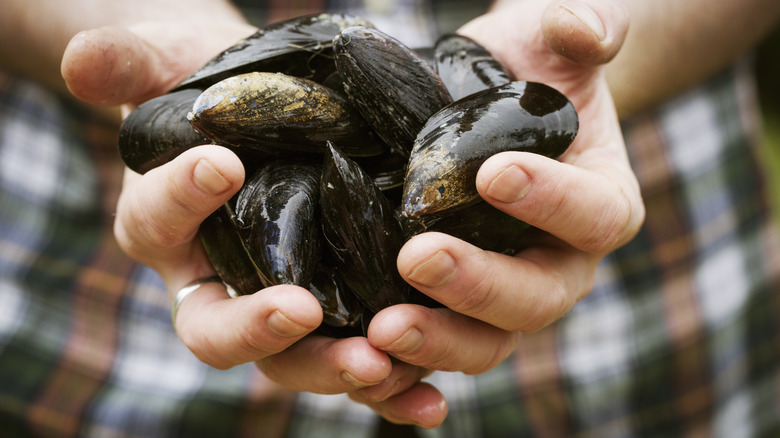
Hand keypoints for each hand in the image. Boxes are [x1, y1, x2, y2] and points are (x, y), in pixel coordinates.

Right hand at [62, 20, 442, 427]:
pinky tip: (429, 400)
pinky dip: (391, 388)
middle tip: (303, 311)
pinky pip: (359, 361)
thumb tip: (87, 61)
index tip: (221, 164)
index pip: (158, 222)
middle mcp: (219, 284)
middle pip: (224, 332)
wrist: (275, 119)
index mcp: (167, 229)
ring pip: (297, 360)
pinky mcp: (343, 315)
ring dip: (337, 369)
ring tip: (381, 365)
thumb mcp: (171, 67)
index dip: (181, 197)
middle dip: (262, 329)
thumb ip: (132, 67)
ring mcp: (282, 306)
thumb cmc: (217, 92)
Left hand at [357, 0, 641, 426]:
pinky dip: (400, 366)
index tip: (494, 172)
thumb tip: (582, 28)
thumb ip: (578, 30)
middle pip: (535, 300)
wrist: (481, 115)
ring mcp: (503, 299)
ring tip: (379, 328)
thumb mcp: (548, 43)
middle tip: (418, 257)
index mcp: (597, 207)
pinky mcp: (452, 313)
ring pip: (484, 343)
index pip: (590, 216)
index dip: (551, 202)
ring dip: (435, 341)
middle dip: (478, 285)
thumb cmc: (520, 76)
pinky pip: (433, 350)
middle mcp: (558, 268)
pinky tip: (357, 357)